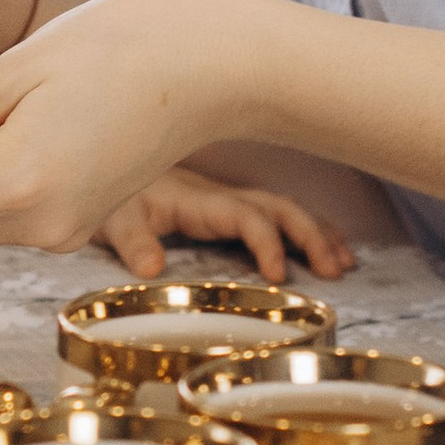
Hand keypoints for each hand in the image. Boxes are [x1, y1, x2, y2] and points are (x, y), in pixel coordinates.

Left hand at [95, 169, 353, 285]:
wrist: (99, 167)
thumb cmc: (109, 199)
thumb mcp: (112, 219)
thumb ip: (132, 242)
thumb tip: (153, 267)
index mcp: (198, 200)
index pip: (246, 216)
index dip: (268, 243)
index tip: (280, 277)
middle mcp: (219, 197)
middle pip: (278, 207)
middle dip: (310, 235)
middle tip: (333, 270)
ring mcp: (224, 201)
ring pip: (282, 208)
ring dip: (315, 231)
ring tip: (344, 262)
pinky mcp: (222, 209)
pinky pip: (271, 215)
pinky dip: (302, 229)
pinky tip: (323, 247)